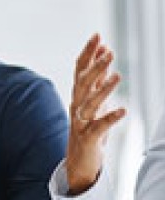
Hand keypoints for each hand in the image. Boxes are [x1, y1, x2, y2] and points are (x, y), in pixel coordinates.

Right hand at [66, 34, 125, 194]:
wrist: (78, 163)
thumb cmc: (89, 129)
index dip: (88, 53)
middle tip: (110, 53)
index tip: (97, 36)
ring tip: (118, 76)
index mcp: (78, 96)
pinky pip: (98, 127)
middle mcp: (77, 106)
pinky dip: (110, 118)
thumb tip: (104, 53)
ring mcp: (80, 123)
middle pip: (83, 83)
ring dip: (103, 89)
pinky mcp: (88, 139)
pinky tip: (123, 111)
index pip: (80, 69)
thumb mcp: (95, 101)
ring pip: (90, 103)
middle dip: (95, 67)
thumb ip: (98, 78)